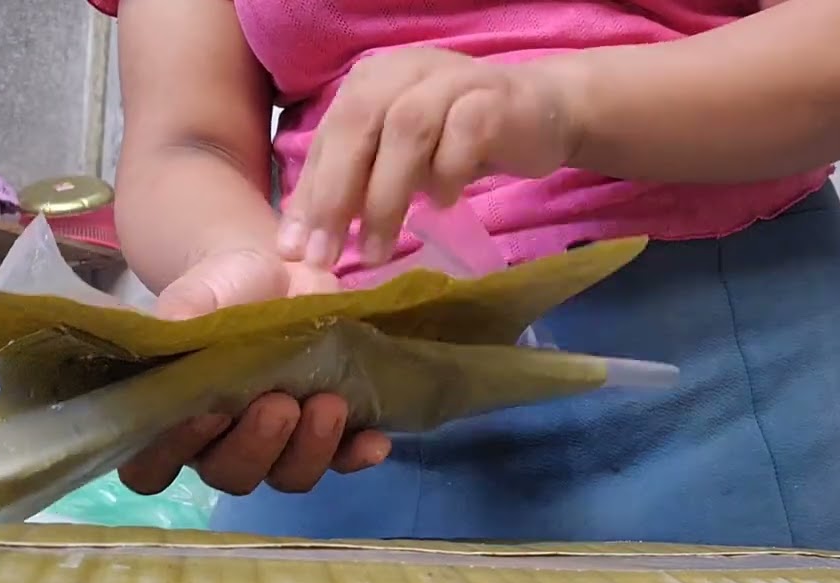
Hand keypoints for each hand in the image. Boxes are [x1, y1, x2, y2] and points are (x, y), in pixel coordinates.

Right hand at [118, 248, 392, 496]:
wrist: (284, 274)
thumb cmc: (227, 291)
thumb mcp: (200, 293)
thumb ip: (182, 313)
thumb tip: (172, 326)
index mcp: (176, 418)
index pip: (152, 468)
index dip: (172, 456)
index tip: (206, 413)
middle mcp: (224, 443)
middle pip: (232, 477)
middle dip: (257, 447)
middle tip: (279, 404)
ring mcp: (280, 444)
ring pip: (289, 477)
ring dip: (311, 450)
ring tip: (329, 404)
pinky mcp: (328, 435)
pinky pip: (343, 461)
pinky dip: (358, 455)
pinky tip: (376, 441)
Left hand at [277, 47, 579, 267]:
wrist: (545, 110)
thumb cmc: (460, 138)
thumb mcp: (400, 157)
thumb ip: (357, 181)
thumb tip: (307, 238)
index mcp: (372, 80)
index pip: (328, 136)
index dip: (309, 193)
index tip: (294, 250)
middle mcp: (405, 71)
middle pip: (358, 124)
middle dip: (336, 194)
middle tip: (325, 254)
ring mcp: (452, 81)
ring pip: (406, 131)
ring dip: (386, 196)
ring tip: (377, 250)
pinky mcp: (494, 100)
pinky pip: (463, 136)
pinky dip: (446, 174)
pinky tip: (442, 204)